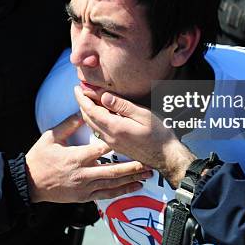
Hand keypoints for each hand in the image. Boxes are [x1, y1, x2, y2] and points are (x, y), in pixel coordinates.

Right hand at [26, 113, 152, 202]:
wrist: (30, 183)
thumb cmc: (40, 158)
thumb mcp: (51, 137)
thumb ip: (69, 124)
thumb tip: (83, 111)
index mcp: (76, 157)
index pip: (101, 149)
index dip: (117, 143)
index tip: (131, 139)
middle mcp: (83, 174)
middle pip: (113, 170)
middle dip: (132, 167)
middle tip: (148, 163)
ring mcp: (84, 188)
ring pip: (112, 184)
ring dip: (130, 180)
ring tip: (146, 175)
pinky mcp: (84, 197)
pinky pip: (106, 195)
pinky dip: (121, 192)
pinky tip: (133, 188)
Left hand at [74, 87, 194, 187]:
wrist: (166, 157)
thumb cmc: (159, 134)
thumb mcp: (143, 115)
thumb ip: (122, 106)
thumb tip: (104, 96)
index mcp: (114, 127)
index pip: (91, 110)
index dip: (82, 98)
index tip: (77, 87)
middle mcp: (109, 137)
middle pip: (88, 118)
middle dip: (82, 103)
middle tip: (80, 90)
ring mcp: (112, 143)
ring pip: (92, 125)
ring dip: (87, 112)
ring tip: (87, 99)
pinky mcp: (116, 146)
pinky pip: (99, 131)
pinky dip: (95, 119)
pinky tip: (100, 113)